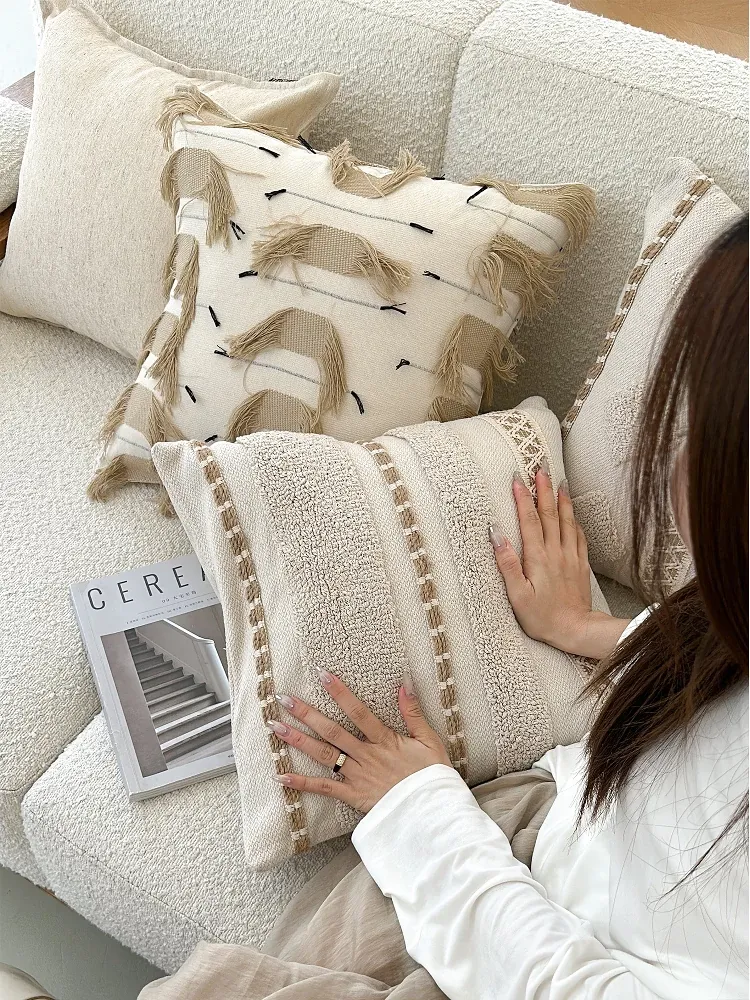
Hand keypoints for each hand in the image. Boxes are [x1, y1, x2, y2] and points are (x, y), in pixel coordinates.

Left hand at [268, 671, 450, 812]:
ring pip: (323, 755)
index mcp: (384, 740)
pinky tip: (281, 776)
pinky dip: (302, 784)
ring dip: (298, 740)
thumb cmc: (433, 776)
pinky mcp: (353, 796)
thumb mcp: (429, 740)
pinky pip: (324, 789)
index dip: (340, 693)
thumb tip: (403, 684)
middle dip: (306, 713)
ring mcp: (357, 776)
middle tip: (284, 698)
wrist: (433, 813)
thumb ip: (413, 713)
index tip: (322, 675)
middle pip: (331, 731)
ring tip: (276, 727)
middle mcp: (366, 756)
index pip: (358, 712)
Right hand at [490, 463, 629, 660]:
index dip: (522, 497)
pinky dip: (574, 520)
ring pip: (566, 521)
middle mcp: (555, 551)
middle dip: (543, 489)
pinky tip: (572, 513)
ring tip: (559, 482)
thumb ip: (507, 563)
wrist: (576, 630)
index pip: (529, 519)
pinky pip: (578, 535)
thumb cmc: (542, 617)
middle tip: (540, 469)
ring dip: (561, 500)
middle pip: (549, 514)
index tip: (517, 478)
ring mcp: (570, 556)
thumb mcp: (517, 595)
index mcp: (537, 557)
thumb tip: (496, 535)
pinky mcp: (580, 564)